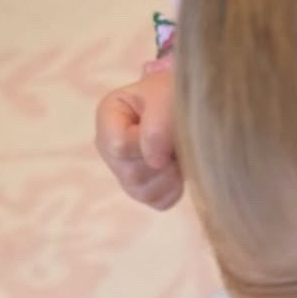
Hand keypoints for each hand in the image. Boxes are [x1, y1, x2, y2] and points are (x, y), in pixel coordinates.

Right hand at [94, 69, 181, 209]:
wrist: (188, 107)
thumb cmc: (174, 95)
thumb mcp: (166, 96)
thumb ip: (157, 126)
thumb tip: (155, 162)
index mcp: (108, 117)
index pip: (119, 147)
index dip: (147, 145)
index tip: (168, 131)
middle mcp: (109, 148)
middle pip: (131, 174)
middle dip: (162, 161)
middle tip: (176, 141)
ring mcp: (124, 173)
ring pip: (143, 192)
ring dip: (171, 176)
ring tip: (178, 153)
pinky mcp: (144, 192)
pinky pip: (159, 202)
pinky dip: (175, 188)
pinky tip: (179, 168)